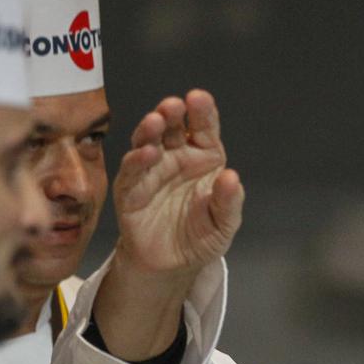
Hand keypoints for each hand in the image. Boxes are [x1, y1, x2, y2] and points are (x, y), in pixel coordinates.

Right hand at [95, 89, 242, 359]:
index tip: (200, 98)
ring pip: (148, 142)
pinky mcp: (130, 190)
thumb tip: (232, 178)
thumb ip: (229, 202)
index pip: (203, 128)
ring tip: (157, 120)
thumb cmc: (201, 236)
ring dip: (150, 130)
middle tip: (174, 105)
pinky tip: (147, 153)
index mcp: (204, 157)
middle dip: (172, 114)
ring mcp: (151, 171)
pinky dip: (138, 161)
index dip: (202, 112)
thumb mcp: (224, 223)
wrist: (172, 264)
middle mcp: (176, 157)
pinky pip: (132, 172)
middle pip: (173, 128)